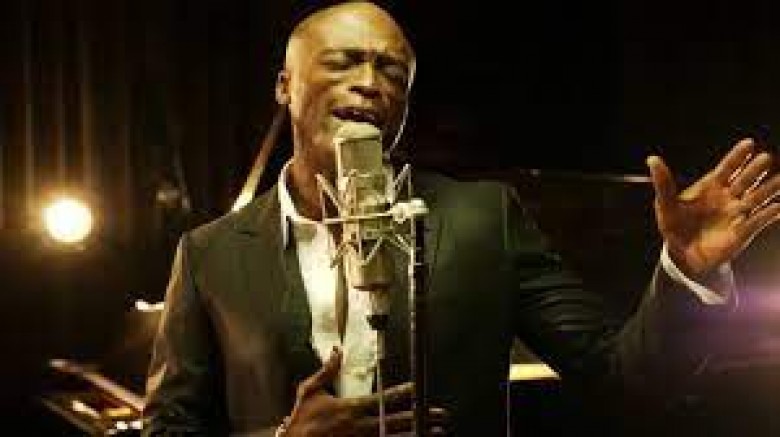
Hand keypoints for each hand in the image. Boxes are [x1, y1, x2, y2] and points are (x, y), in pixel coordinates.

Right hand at [284, 347, 447, 435]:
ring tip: (438, 433)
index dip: (402, 394)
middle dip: (420, 417)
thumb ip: (326, 371)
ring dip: (416, 435)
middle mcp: (359, 427)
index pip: (382, 399)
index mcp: (350, 408)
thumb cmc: (300, 421)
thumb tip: (337, 350)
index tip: (419, 389)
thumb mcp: (309, 392)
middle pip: (396, 421)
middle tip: (441, 415)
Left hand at [647, 138, 779, 277]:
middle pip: (744, 180)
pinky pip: (756, 222)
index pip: (727, 168)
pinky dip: (767, 215)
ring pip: (755, 199)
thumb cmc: (675, 225)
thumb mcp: (666, 204)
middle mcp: (728, 197)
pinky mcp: (742, 232)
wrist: (682, 254)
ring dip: (768, 190)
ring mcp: (737, 214)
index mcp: (711, 187)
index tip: (748, 143)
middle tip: (765, 158)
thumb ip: (664, 183)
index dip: (737, 157)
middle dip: (754, 171)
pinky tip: (777, 207)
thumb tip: (652, 160)